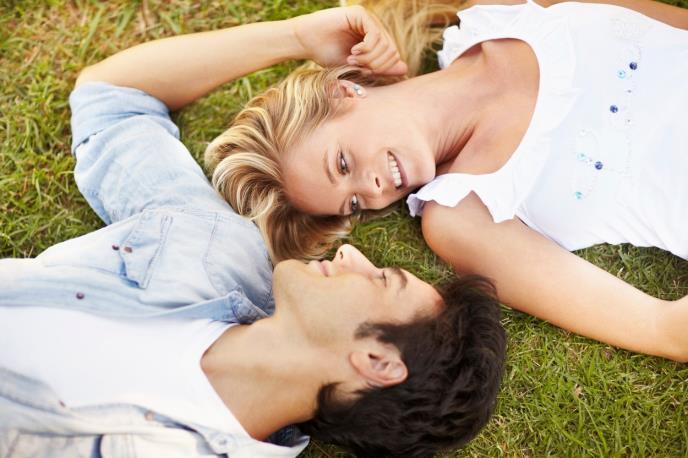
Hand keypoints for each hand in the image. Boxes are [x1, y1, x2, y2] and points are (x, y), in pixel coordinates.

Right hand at [290, 6, 407, 75]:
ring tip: (352, 59)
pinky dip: (367, 49)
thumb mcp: (356, 68)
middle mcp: (375, 28)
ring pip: (385, 44)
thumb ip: (380, 68)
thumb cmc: (326, 55)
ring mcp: (368, 19)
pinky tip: (353, 52)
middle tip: (356, 66)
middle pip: (392, 51)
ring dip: (369, 58)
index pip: (394, 56)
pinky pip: (375, 34)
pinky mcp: (360, 14)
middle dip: (376, 65)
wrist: (305, 42)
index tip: (363, 72)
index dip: (383, 69)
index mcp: (376, 40)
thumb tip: (405, 69)